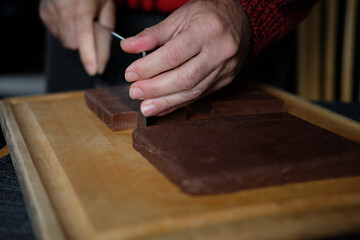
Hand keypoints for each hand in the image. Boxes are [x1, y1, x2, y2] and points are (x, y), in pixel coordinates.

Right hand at [39, 0, 115, 74]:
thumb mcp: (107, 7)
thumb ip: (105, 34)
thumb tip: (101, 61)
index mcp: (82, 5)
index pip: (85, 36)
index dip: (89, 55)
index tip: (93, 70)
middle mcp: (63, 8)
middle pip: (75, 44)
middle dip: (87, 44)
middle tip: (93, 30)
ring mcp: (51, 12)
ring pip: (67, 42)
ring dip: (77, 39)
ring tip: (82, 21)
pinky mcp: (44, 15)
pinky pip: (58, 35)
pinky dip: (68, 32)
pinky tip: (71, 20)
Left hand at [121, 0, 250, 116]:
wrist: (242, 21)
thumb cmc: (209, 14)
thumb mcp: (180, 16)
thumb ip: (153, 34)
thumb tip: (128, 47)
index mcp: (207, 30)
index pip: (173, 55)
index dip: (149, 67)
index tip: (131, 74)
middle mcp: (219, 52)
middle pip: (184, 78)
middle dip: (156, 89)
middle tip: (135, 92)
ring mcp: (224, 69)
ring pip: (193, 91)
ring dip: (166, 102)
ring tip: (145, 107)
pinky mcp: (224, 81)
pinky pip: (199, 95)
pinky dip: (178, 103)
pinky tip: (162, 107)